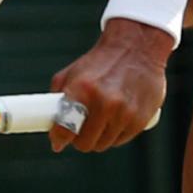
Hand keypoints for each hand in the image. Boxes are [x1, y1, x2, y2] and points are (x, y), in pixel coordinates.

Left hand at [48, 19, 172, 152]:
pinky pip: (121, 140)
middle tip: (82, 128)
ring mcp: (124, 112)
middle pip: (85, 143)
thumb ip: (59, 99)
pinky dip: (116, 134)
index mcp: (83, 89)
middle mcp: (105, 103)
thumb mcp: (73, 73)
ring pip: (103, 144)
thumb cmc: (101, 62)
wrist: (136, 47)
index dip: (59, 138)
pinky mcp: (140, 119)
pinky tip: (117, 118)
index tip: (58, 141)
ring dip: (99, 137)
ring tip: (102, 119)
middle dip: (80, 138)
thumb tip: (51, 130)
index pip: (65, 128)